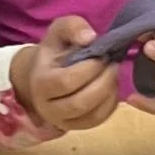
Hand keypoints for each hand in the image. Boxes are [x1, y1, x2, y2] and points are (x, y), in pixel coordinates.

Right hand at [10, 20, 121, 139]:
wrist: (44, 74)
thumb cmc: (54, 51)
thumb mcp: (59, 31)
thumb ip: (73, 27)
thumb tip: (90, 38)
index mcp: (41, 83)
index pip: (66, 82)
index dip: (89, 69)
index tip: (101, 55)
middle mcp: (48, 107)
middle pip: (80, 103)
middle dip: (103, 82)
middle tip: (113, 65)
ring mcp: (62, 121)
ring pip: (91, 115)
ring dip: (109, 93)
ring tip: (114, 74)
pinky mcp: (76, 127)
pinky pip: (98, 120)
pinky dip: (111, 104)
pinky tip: (112, 87)